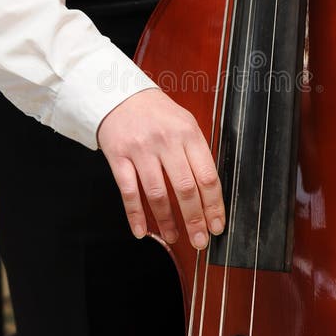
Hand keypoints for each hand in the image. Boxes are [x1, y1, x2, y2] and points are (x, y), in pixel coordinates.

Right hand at [97, 88, 224, 249]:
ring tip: (174, 237)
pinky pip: (128, 191)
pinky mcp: (118, 156)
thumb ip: (197, 152)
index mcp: (188, 133)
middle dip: (194, 219)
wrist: (119, 94)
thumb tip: (210, 191)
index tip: (217, 224)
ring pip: (157, 193)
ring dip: (167, 220)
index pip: (207, 175)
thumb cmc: (156, 113)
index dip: (214, 205)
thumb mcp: (184, 123)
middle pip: (185, 188)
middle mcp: (166, 141)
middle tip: (200, 240)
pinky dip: (135, 215)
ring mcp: (141, 149)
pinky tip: (142, 231)